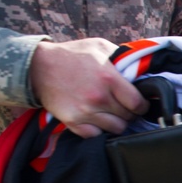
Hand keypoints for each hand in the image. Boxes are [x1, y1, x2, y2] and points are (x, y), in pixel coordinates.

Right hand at [30, 39, 148, 137]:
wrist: (38, 66)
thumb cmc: (73, 54)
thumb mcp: (100, 46)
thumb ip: (122, 58)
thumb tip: (140, 70)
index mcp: (109, 78)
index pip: (138, 104)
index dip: (142, 106)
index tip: (140, 104)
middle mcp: (98, 97)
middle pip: (128, 118)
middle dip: (129, 113)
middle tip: (123, 106)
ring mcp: (85, 112)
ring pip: (116, 129)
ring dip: (116, 122)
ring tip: (111, 113)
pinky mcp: (73, 122)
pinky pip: (96, 136)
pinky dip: (99, 130)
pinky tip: (97, 120)